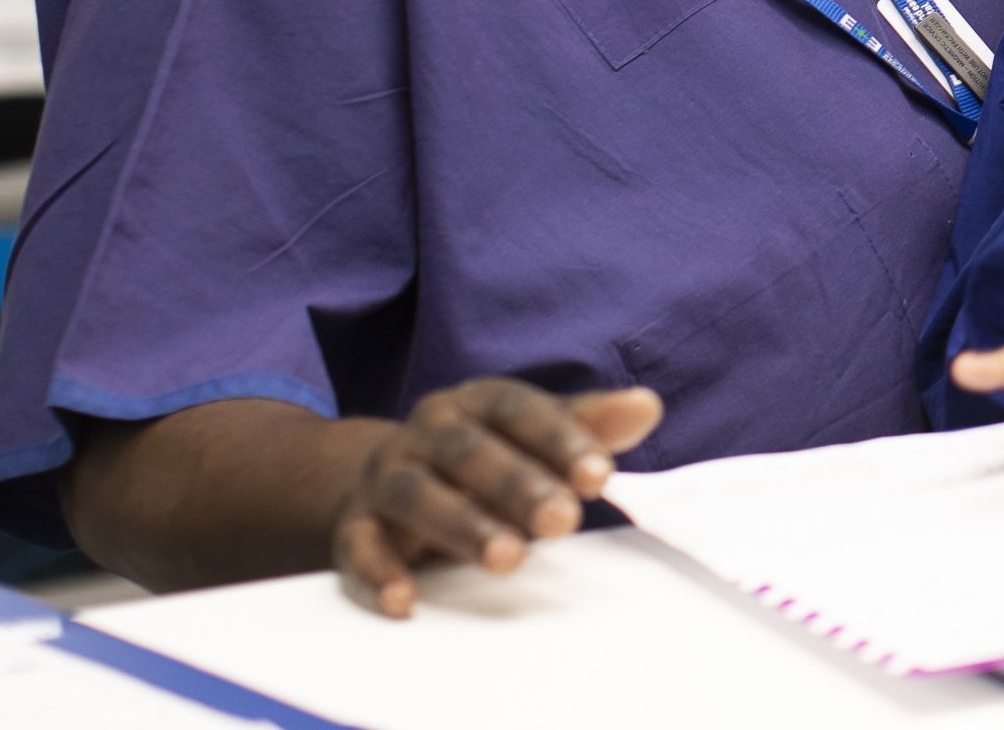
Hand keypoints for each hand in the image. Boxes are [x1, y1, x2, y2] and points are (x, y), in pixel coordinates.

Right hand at [333, 380, 662, 617]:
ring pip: (418, 494)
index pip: (518, 409)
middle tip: (564, 520)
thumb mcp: (533, 434)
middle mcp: (426, 433)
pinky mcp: (355, 527)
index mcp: (474, 403)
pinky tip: (406, 601)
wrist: (380, 474)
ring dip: (462, 524)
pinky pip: (359, 547)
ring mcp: (387, 477)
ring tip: (508, 559)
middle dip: (517, 484)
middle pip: (469, 450)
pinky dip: (379, 572)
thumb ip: (587, 424)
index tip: (601, 475)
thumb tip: (647, 406)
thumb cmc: (483, 455)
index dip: (560, 438)